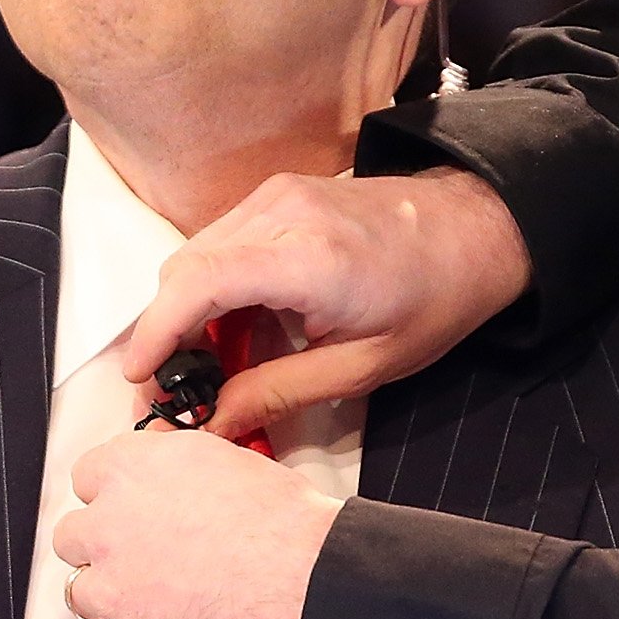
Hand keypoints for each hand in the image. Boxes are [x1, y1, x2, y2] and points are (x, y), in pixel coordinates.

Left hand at [58, 427, 338, 618]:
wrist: (304, 584)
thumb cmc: (281, 524)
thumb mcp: (223, 462)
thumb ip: (171, 469)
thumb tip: (163, 477)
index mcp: (130, 470)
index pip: (87, 477)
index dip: (112, 496)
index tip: (127, 509)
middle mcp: (108, 526)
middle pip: (72, 538)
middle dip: (103, 548)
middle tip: (143, 558)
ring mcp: (113, 589)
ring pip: (85, 595)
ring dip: (115, 597)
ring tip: (163, 600)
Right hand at [116, 168, 530, 438]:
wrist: (476, 229)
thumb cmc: (435, 298)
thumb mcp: (365, 366)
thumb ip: (280, 393)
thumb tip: (216, 423)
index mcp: (310, 258)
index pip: (199, 283)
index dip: (158, 332)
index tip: (142, 378)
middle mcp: (283, 213)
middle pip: (185, 271)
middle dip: (165, 335)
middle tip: (172, 394)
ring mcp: (278, 196)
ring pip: (196, 256)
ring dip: (188, 314)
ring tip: (208, 371)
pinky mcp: (279, 195)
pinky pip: (222, 243)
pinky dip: (213, 290)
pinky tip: (237, 333)